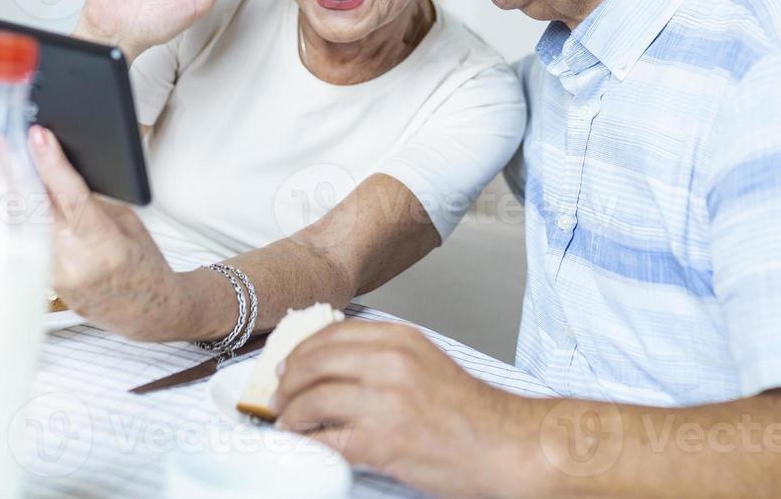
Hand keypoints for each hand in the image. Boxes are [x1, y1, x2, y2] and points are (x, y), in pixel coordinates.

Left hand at [30, 125, 194, 340]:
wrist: (146, 310)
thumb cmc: (143, 264)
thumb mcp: (127, 222)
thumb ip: (90, 201)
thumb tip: (55, 173)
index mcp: (104, 244)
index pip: (71, 197)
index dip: (51, 164)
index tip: (37, 136)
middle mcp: (74, 262)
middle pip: (33, 210)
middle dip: (13, 171)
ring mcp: (54, 276)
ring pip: (20, 225)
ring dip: (4, 188)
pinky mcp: (42, 282)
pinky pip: (21, 241)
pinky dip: (9, 212)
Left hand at [273, 321, 531, 496]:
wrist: (503, 445)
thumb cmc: (470, 412)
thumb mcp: (425, 362)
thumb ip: (384, 357)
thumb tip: (336, 366)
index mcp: (400, 339)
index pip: (332, 333)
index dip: (301, 350)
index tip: (287, 364)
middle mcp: (389, 363)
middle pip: (314, 363)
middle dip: (286, 381)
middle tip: (276, 397)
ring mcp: (383, 402)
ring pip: (312, 400)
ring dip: (289, 415)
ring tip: (286, 424)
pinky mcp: (381, 441)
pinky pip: (327, 440)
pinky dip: (308, 443)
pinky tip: (305, 446)